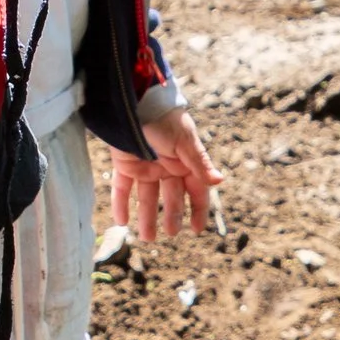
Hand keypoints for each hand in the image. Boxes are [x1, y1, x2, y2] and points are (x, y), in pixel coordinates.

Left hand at [109, 108, 222, 245]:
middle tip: (171, 234)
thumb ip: (199, 163)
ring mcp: (145, 166)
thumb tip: (219, 181)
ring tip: (147, 238)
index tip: (197, 229)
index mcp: (185, 161)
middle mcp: (167, 166)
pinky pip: (122, 189)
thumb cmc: (164, 118)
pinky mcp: (124, 164)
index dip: (198, 209)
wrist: (134, 100)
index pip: (196, 190)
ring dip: (147, 217)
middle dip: (172, 216)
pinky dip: (121, 205)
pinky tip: (121, 222)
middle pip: (171, 197)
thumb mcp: (184, 141)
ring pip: (147, 198)